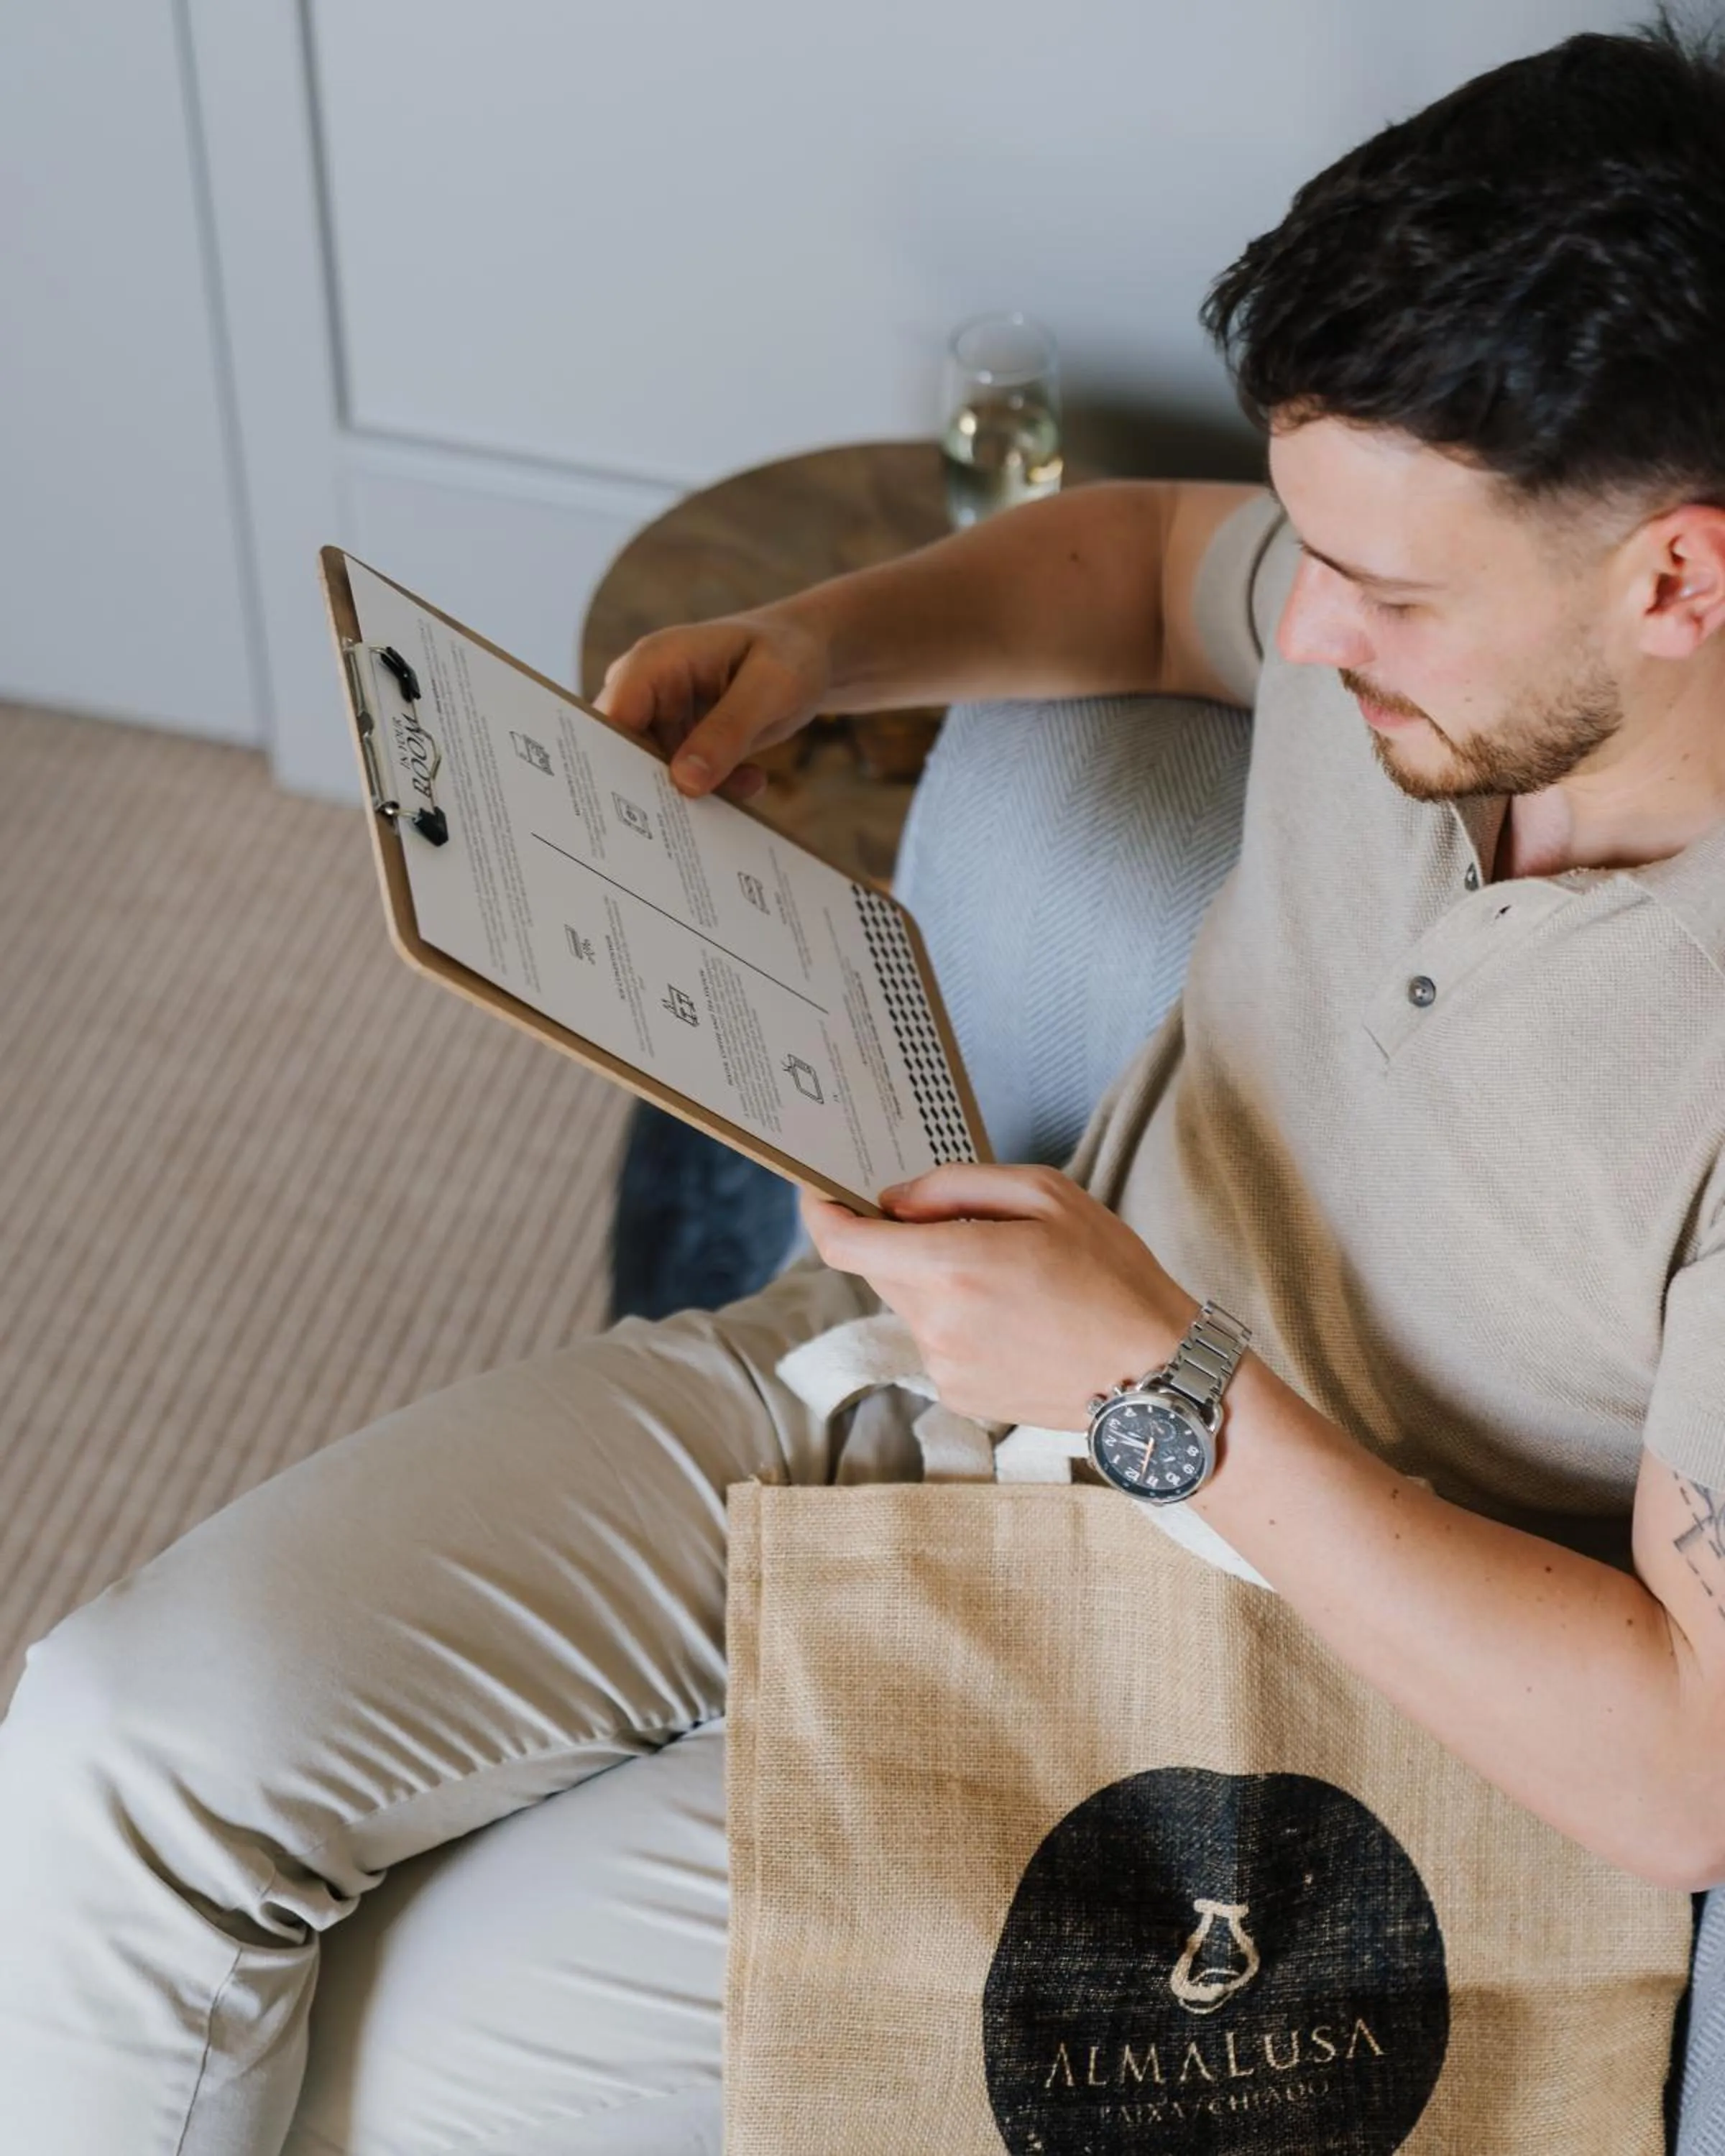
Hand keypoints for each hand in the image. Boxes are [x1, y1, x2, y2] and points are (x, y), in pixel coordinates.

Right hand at [594, 608, 831, 799]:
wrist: (809, 657)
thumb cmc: (791, 654)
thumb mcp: (771, 687)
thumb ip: (728, 731)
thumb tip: (685, 782)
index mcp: (653, 661)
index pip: (611, 720)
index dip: (614, 767)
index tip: (641, 811)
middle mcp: (646, 691)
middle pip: (622, 756)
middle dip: (657, 792)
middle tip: (697, 819)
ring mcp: (660, 719)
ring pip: (654, 777)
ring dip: (697, 793)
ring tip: (744, 784)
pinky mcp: (679, 743)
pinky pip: (681, 782)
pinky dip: (715, 789)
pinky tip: (751, 780)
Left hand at [800, 1163, 1199, 1430]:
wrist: (1159, 1372)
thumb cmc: (1113, 1274)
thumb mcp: (1046, 1194)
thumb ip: (954, 1186)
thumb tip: (893, 1201)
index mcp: (953, 1264)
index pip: (843, 1243)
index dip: (821, 1212)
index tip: (820, 1193)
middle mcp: (936, 1322)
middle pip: (880, 1268)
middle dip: (907, 1240)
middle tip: (972, 1229)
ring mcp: (945, 1366)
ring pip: (913, 1304)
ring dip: (941, 1282)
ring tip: (1015, 1283)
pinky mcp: (960, 1396)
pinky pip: (938, 1341)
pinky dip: (961, 1321)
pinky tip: (1019, 1322)